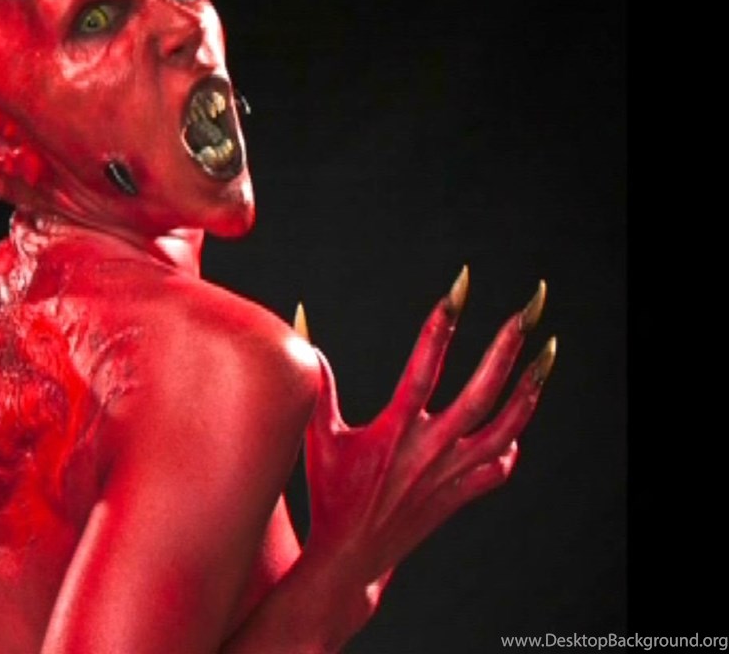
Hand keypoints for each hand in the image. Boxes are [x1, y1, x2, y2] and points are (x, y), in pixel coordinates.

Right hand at [302, 267, 555, 598]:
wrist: (350, 559)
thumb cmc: (328, 492)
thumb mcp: (316, 435)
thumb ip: (318, 382)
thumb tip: (300, 324)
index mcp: (395, 431)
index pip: (425, 367)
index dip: (442, 325)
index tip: (460, 287)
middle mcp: (430, 450)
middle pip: (482, 393)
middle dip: (508, 347)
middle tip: (529, 309)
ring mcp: (450, 474)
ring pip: (505, 428)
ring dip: (529, 390)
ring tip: (547, 355)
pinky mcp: (458, 495)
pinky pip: (497, 468)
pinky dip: (511, 445)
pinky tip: (515, 427)